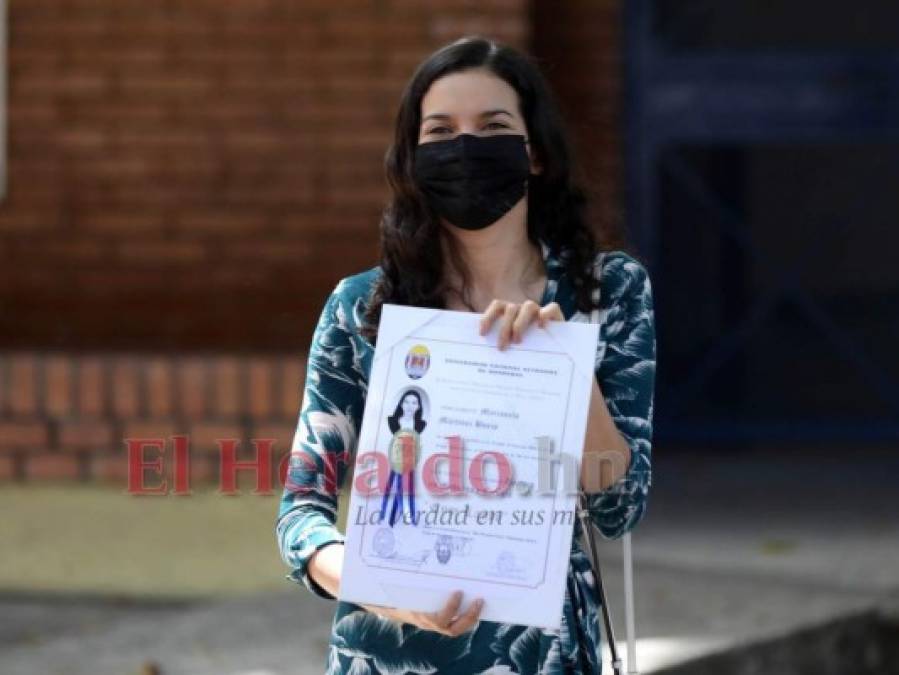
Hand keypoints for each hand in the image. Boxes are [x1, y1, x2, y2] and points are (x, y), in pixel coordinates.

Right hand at [360, 590, 483, 635]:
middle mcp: (429, 622)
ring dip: (471, 618)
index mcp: (418, 615)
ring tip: (481, 602)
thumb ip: (388, 583)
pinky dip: (466, 615)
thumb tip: (367, 573)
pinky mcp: (440, 619)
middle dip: (468, 617)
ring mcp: (435, 623)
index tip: (458, 592)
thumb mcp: (388, 590)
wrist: (386, 605)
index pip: (438, 619)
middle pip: (453, 628)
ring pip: (457, 628)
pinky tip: (474, 601)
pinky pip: (456, 622)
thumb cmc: (389, 594)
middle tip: (479, 600)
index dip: (450, 608)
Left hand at [479, 299, 563, 349]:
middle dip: (504, 328)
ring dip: (520, 323)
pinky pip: (552, 307)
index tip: (482, 333)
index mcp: (510, 312)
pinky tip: (541, 327)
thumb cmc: (527, 350)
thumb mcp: (511, 347)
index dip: (488, 317)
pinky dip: (546, 314)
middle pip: (510, 309)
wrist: (554, 351)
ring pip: (528, 306)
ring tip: (517, 341)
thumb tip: (482, 356)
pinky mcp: (556, 315)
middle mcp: (523, 309)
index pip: (497, 306)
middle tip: (502, 347)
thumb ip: (500, 345)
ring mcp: (539, 310)